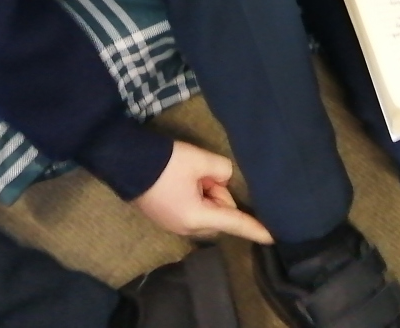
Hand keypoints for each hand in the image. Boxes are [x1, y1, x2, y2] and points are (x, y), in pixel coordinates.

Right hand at [133, 140, 272, 243]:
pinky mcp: (166, 217)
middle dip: (220, 195)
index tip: (274, 238)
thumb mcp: (200, 161)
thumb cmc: (165, 164)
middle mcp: (187, 228)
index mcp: (197, 218)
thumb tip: (222, 178)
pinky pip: (193, 209)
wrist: (126, 163)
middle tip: (205, 173)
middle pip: (220, 215)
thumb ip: (221, 171)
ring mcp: (174, 225)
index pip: (235, 222)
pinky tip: (183, 179)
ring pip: (206, 211)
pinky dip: (196, 196)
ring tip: (191, 173)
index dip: (255, 229)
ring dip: (207, 193)